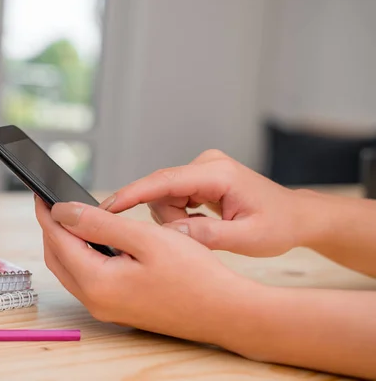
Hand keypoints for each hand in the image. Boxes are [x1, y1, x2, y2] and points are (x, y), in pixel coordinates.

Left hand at [34, 196, 258, 345]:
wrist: (226, 312)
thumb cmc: (195, 275)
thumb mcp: (146, 239)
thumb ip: (100, 224)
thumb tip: (62, 211)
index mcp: (98, 284)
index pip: (58, 241)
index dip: (47, 214)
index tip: (39, 192)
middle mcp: (96, 302)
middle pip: (58, 258)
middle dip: (51, 228)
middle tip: (50, 201)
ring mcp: (107, 309)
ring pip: (71, 270)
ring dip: (65, 243)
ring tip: (69, 216)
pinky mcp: (119, 309)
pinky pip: (88, 279)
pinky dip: (82, 257)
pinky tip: (92, 241)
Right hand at [99, 149, 308, 256]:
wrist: (295, 216)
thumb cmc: (278, 225)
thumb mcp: (248, 239)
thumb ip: (208, 236)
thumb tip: (171, 234)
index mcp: (218, 174)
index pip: (164, 181)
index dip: (133, 193)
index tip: (108, 206)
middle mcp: (206, 164)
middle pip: (160, 191)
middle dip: (170, 219)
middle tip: (200, 235)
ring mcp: (201, 168)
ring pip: (164, 196)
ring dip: (176, 219)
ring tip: (206, 229)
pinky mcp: (198, 177)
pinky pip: (172, 197)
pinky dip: (181, 215)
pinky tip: (203, 222)